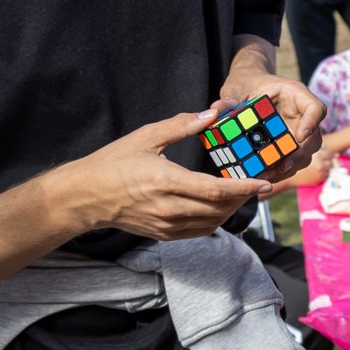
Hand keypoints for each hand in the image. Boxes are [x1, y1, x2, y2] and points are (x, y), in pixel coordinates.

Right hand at [68, 106, 269, 239]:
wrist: (85, 197)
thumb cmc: (113, 163)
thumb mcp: (146, 137)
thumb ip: (181, 126)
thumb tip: (211, 114)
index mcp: (166, 182)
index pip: (216, 191)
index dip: (244, 188)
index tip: (264, 181)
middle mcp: (169, 208)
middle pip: (219, 209)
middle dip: (244, 198)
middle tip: (260, 184)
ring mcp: (166, 225)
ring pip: (212, 223)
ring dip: (232, 210)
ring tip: (243, 194)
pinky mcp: (163, 234)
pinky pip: (199, 231)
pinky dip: (215, 220)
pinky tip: (221, 207)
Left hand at [218, 72, 323, 180]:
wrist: (247, 88)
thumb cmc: (245, 82)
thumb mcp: (236, 87)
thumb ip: (230, 98)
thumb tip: (216, 109)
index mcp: (295, 94)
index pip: (316, 108)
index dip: (312, 123)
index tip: (301, 136)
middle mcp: (301, 115)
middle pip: (314, 138)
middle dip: (299, 154)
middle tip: (283, 166)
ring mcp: (296, 132)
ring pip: (304, 155)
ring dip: (289, 167)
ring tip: (268, 175)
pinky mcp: (287, 146)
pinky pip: (290, 163)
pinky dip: (279, 171)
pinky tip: (263, 176)